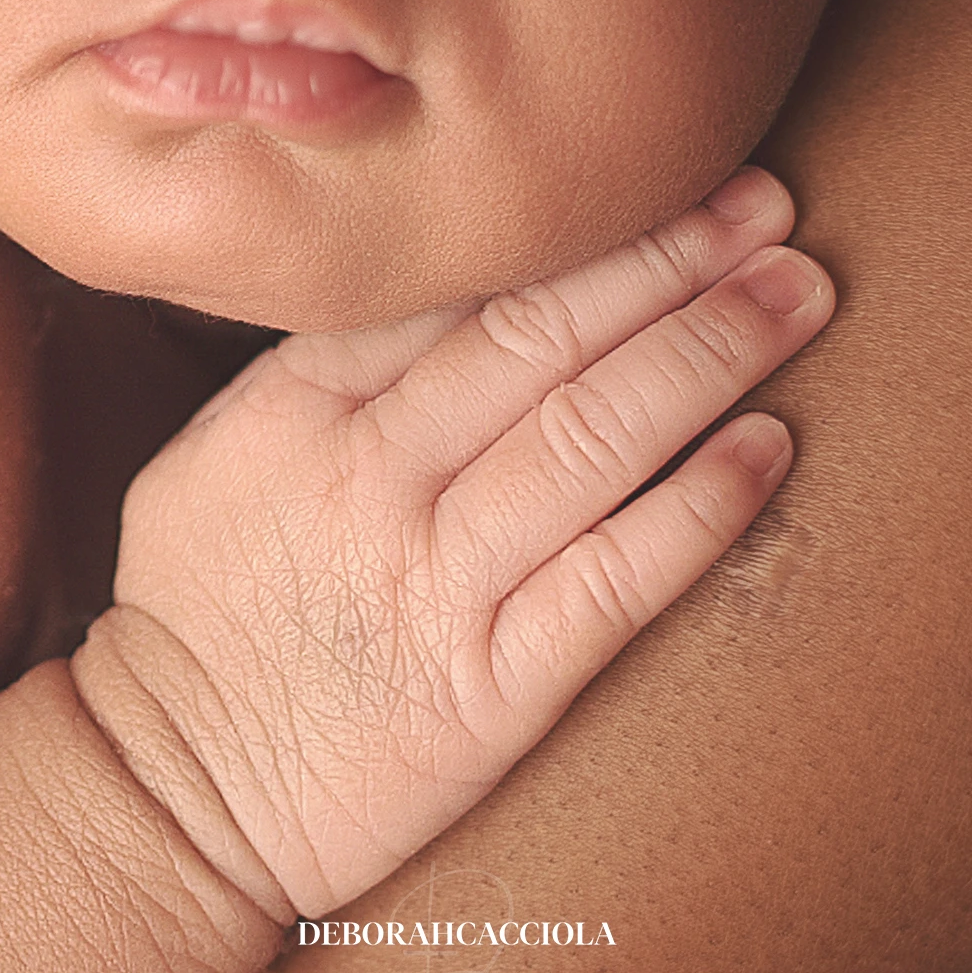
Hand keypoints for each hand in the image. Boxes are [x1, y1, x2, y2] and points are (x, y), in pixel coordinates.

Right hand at [73, 173, 828, 926]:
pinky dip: (700, 507)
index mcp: (299, 407)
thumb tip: (437, 291)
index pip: (464, 288)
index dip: (581, 228)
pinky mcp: (490, 691)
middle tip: (770, 207)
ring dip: (710, 354)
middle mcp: (372, 479)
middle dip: (670, 260)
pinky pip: (615, 580)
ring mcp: (434, 584)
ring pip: (593, 438)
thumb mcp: (213, 461)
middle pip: (545, 340)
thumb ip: (319, 375)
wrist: (172, 798)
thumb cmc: (201, 621)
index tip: (671, 174)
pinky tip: (769, 449)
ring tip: (799, 294)